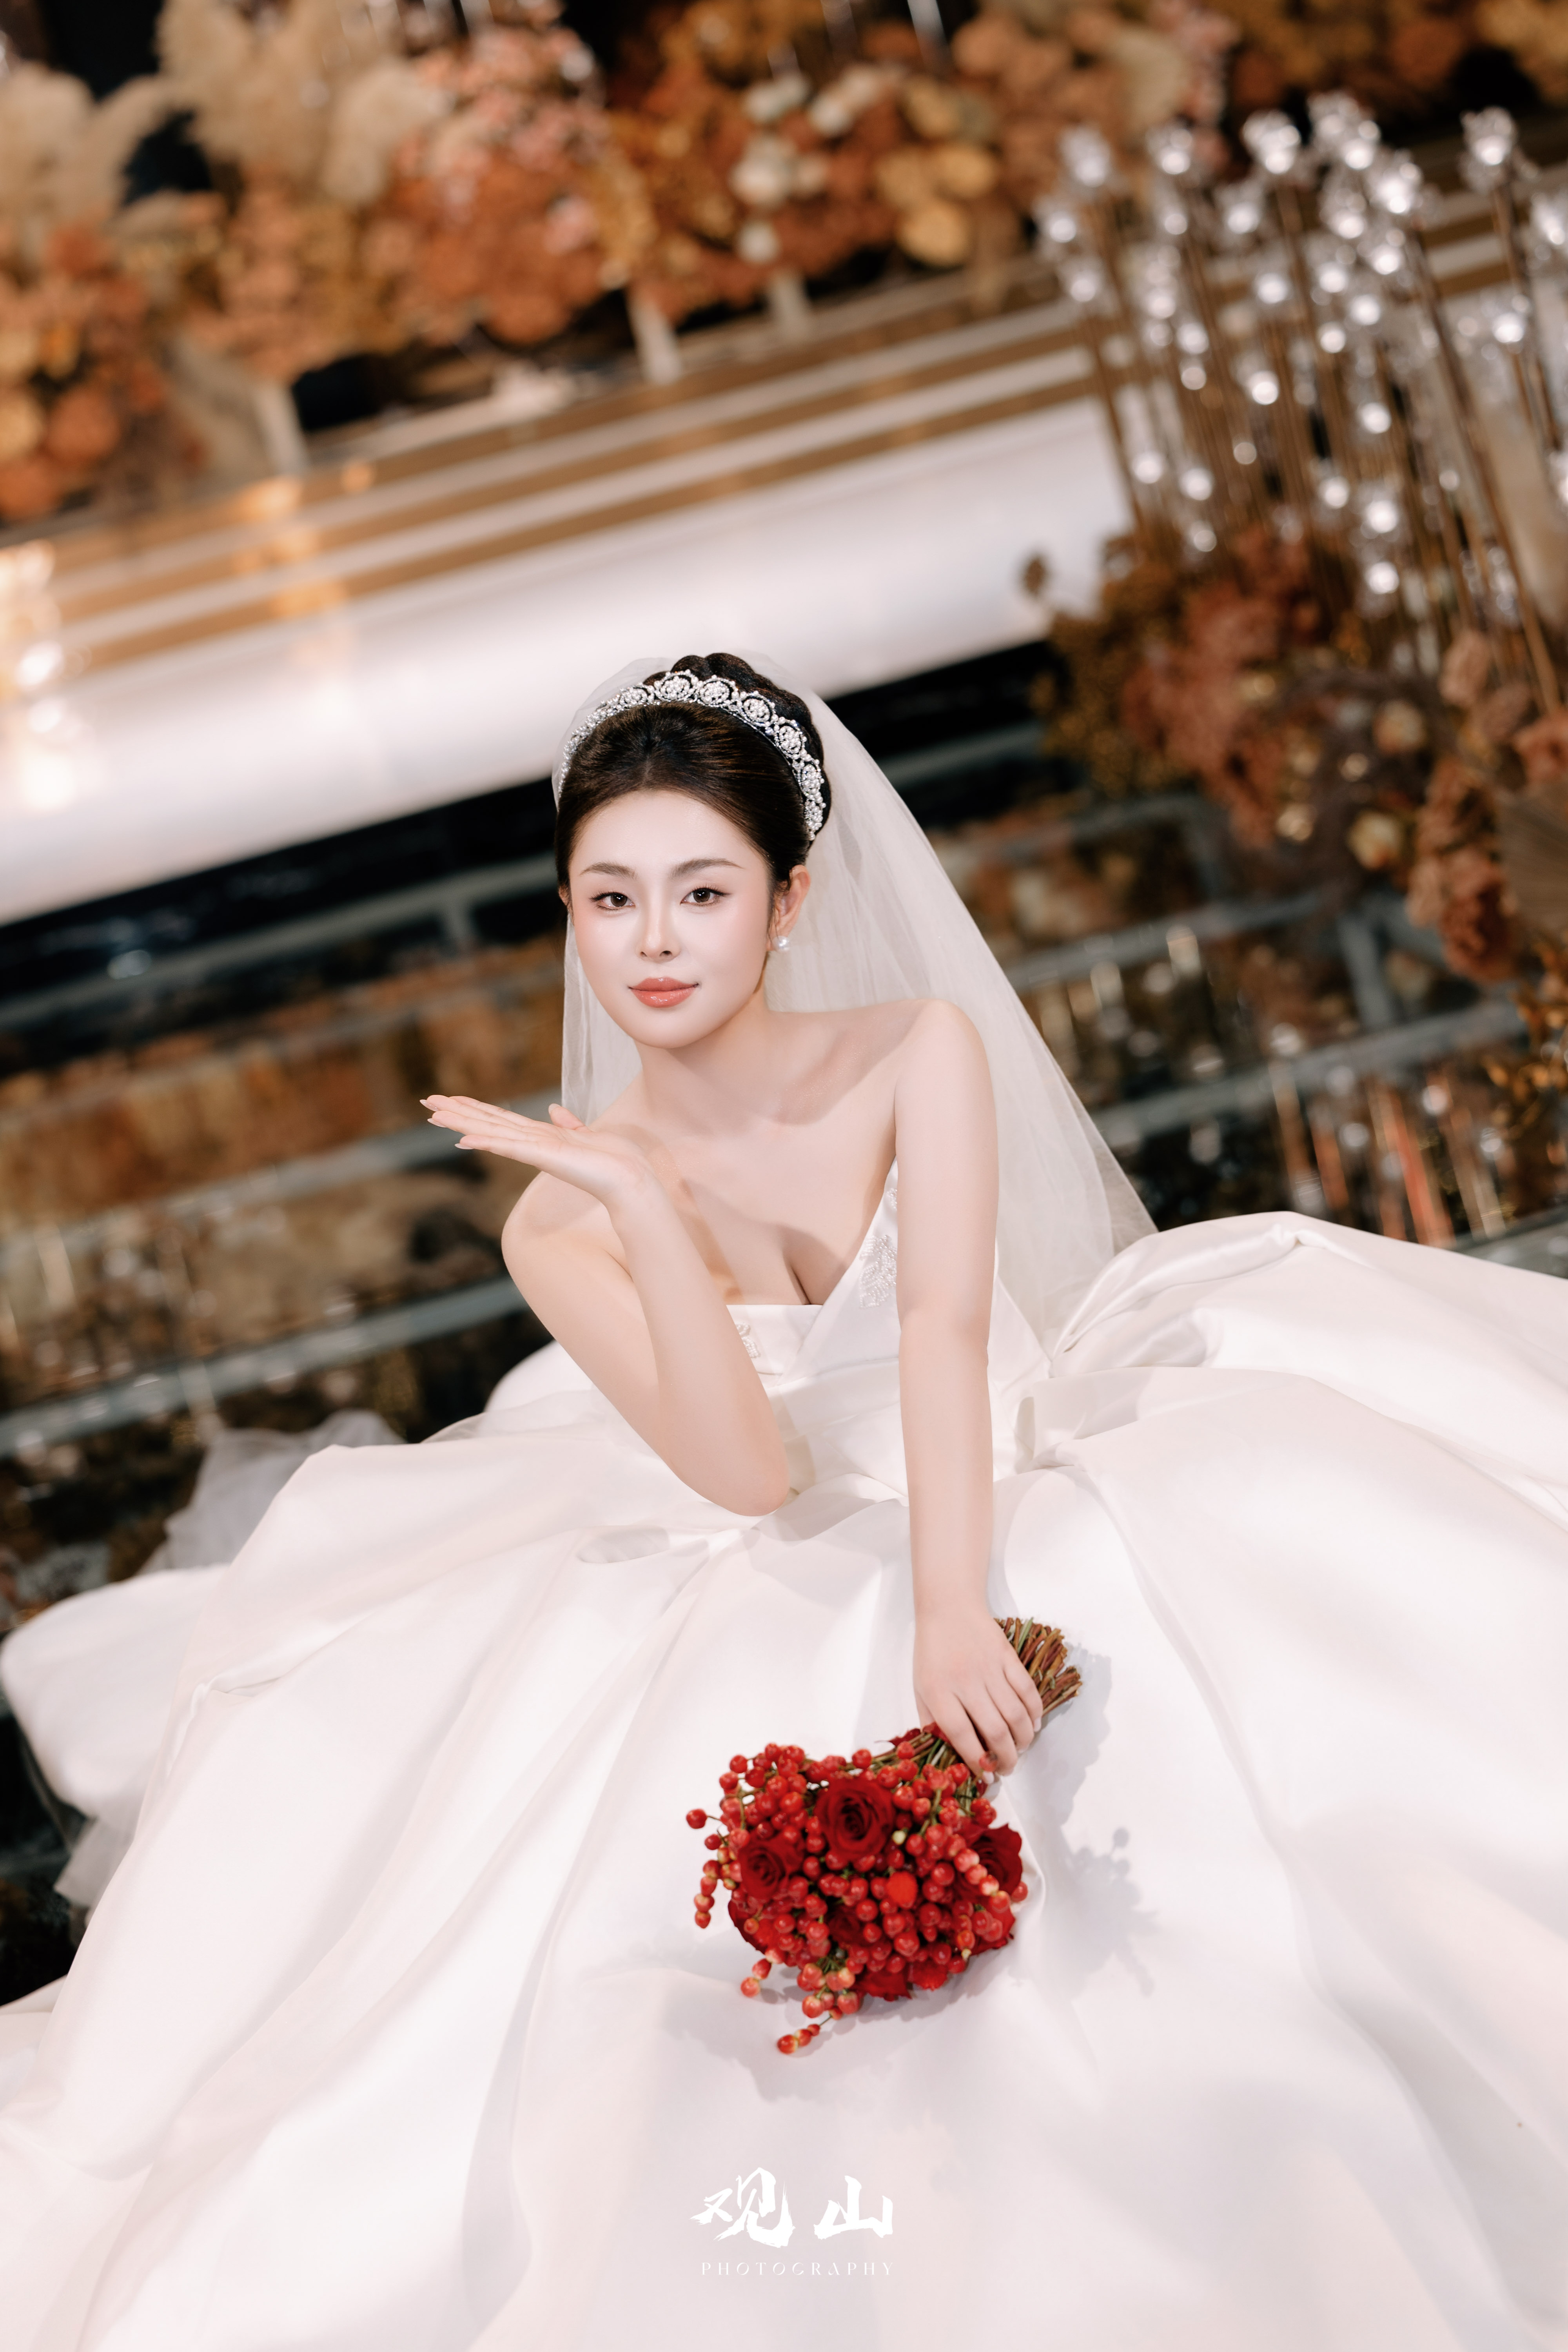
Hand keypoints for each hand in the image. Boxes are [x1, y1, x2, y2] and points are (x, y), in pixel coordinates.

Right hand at [422, 1096, 654, 1215]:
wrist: (631, 1181)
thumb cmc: (615, 1162)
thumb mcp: (588, 1134)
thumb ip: (569, 1124)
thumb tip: (555, 1109)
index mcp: (540, 1137)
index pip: (500, 1119)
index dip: (475, 1109)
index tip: (451, 1100)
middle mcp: (532, 1143)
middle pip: (487, 1123)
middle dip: (457, 1113)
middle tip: (427, 1102)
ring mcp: (536, 1150)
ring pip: (491, 1132)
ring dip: (462, 1123)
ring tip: (434, 1114)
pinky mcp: (544, 1156)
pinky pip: (510, 1147)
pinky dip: (488, 1142)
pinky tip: (465, 1139)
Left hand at [913, 1606, 1043, 1776]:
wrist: (948, 1607)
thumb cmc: (931, 1651)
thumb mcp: (920, 1688)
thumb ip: (931, 1722)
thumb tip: (948, 1755)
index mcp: (939, 1691)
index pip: (962, 1735)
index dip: (977, 1760)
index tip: (985, 1776)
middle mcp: (966, 1682)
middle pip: (995, 1730)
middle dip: (1005, 1758)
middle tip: (1007, 1769)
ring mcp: (990, 1668)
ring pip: (1016, 1714)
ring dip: (1023, 1740)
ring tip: (1020, 1750)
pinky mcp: (1008, 1657)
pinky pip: (1028, 1691)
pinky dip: (1034, 1713)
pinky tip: (1032, 1725)